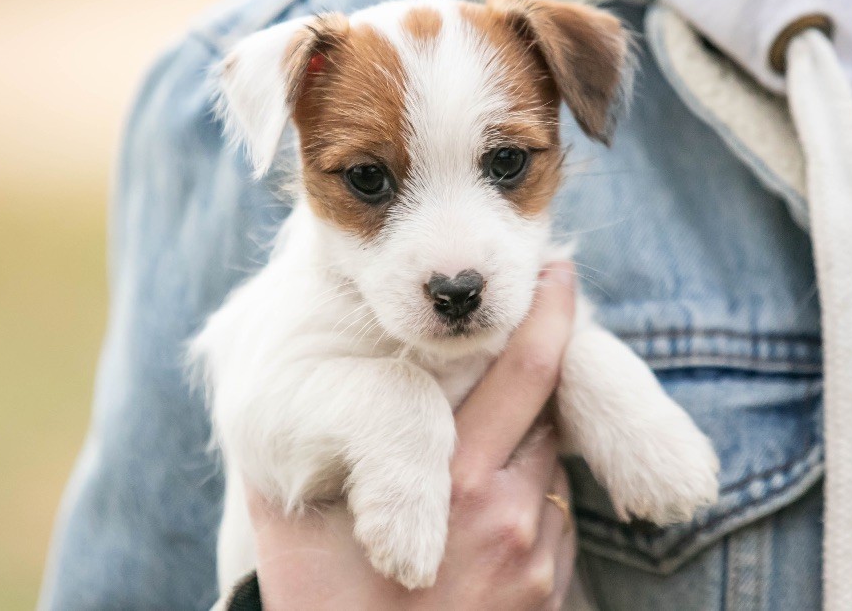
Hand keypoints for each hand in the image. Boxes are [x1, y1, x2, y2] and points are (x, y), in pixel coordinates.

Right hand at [246, 262, 577, 609]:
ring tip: (495, 420)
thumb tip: (309, 373)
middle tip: (541, 311)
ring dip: (535, 428)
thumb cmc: (319, 604)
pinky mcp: (549, 592)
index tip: (560, 272)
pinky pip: (556, 516)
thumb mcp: (292, 517)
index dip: (552, 316)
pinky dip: (535, 488)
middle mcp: (511, 516)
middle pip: (551, 409)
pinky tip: (495, 491)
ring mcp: (536, 559)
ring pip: (553, 460)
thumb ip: (316, 441)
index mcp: (454, 483)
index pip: (527, 374)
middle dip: (549, 359)